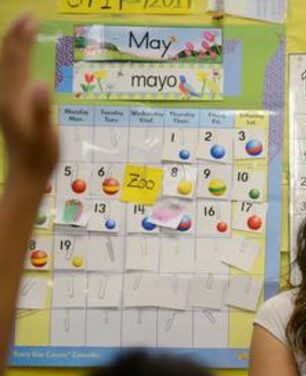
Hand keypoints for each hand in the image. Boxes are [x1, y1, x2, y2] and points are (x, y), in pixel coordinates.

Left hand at [0, 14, 57, 186]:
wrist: (26, 173)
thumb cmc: (40, 155)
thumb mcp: (45, 134)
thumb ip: (42, 109)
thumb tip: (42, 84)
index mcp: (12, 97)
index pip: (16, 60)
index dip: (22, 38)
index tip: (31, 19)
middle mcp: (4, 94)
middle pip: (7, 58)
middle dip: (16, 35)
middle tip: (27, 15)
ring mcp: (4, 100)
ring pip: (6, 65)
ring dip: (13, 44)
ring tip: (21, 29)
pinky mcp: (8, 106)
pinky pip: (9, 74)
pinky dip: (14, 60)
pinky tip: (19, 58)